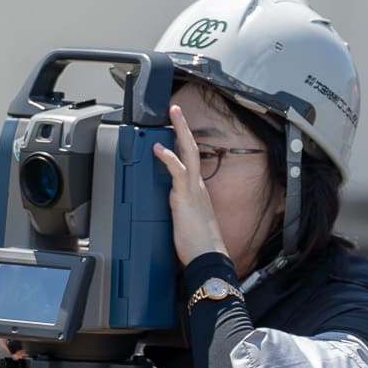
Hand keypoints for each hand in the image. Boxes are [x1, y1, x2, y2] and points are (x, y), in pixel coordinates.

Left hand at [151, 105, 228, 266]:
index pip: (190, 160)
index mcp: (197, 191)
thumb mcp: (187, 223)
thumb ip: (179, 211)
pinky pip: (178, 172)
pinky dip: (169, 158)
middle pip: (192, 149)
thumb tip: (170, 210)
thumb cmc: (199, 246)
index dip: (183, 144)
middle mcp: (197, 186)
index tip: (175, 131)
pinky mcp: (185, 197)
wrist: (208, 258)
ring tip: (173, 114)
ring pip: (188, 153)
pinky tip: (158, 149)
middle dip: (183, 128)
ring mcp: (192, 190)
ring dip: (180, 131)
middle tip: (176, 109)